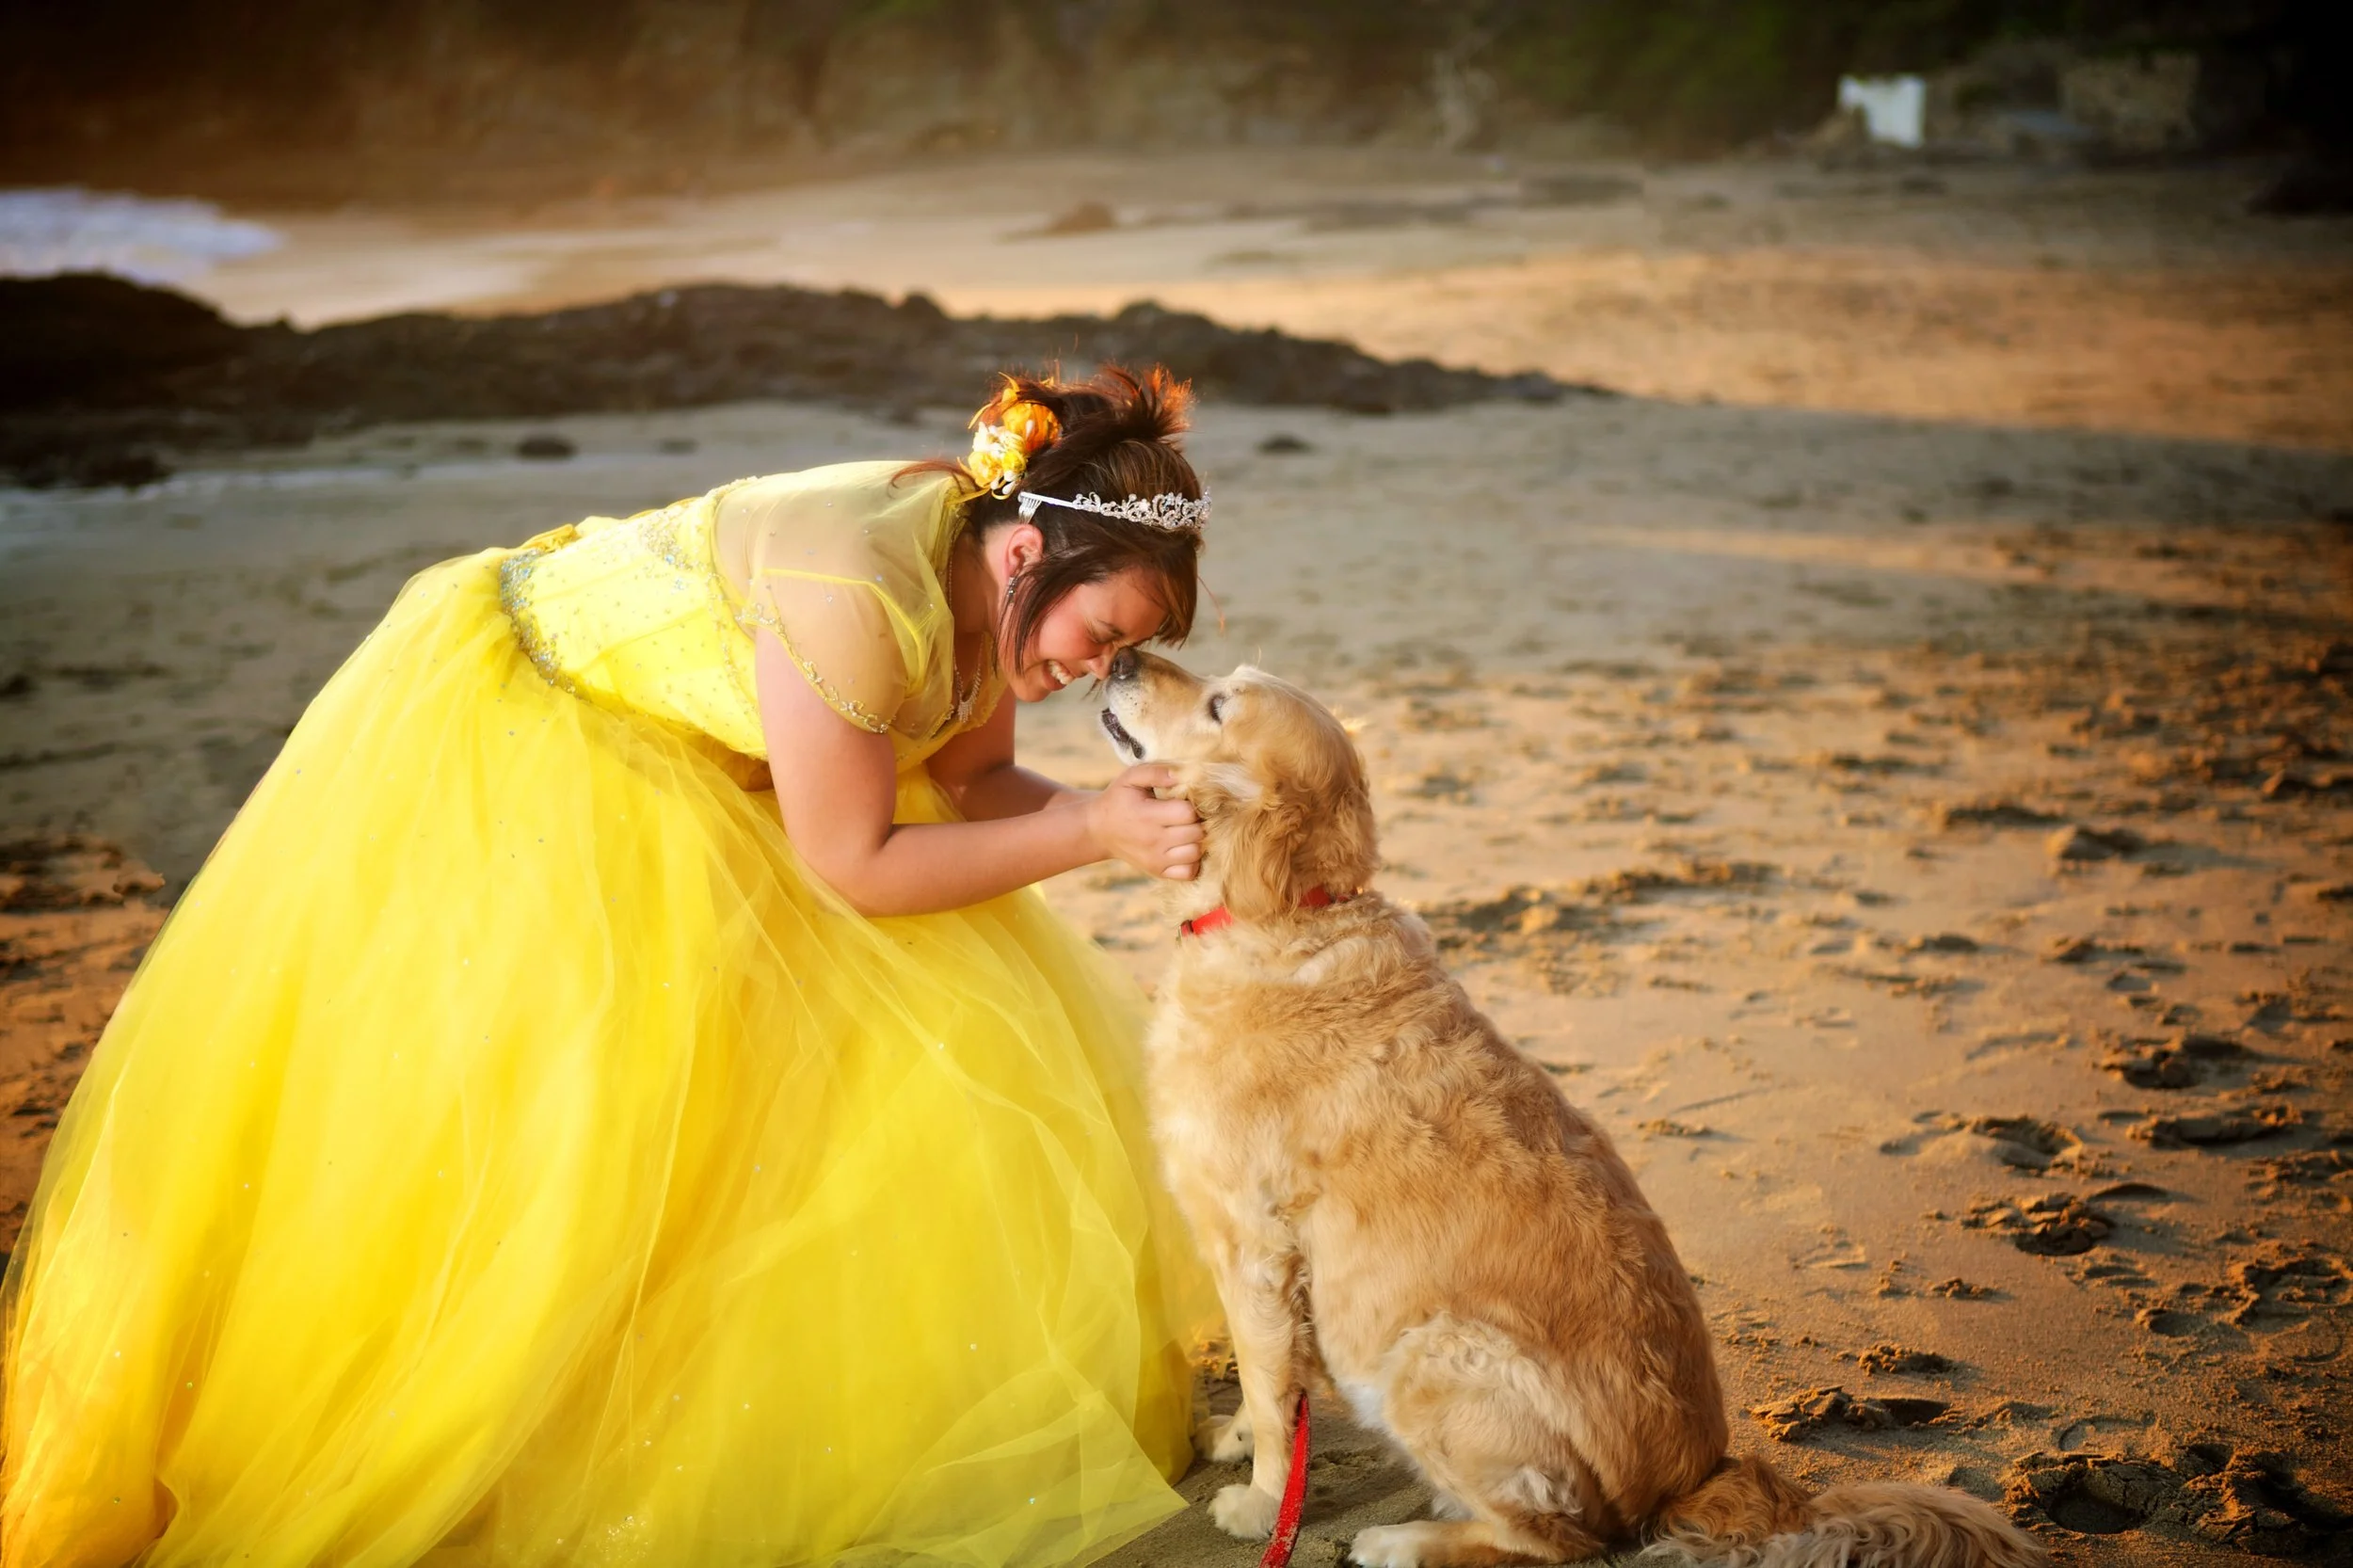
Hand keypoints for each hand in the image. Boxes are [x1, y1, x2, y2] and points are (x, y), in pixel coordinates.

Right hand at [1087, 764, 1202, 880]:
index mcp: (1147, 816)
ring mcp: (1156, 860)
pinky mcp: (1158, 872)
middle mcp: (1152, 841)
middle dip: (1198, 821)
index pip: (1187, 812)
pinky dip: (1193, 861)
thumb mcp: (1131, 778)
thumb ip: (1156, 772)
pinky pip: (1189, 872)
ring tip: (1187, 829)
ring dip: (1198, 840)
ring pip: (1196, 853)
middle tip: (1188, 814)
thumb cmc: (1119, 799)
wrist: (1099, 830)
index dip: (1192, 804)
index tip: (1185, 800)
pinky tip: (1184, 847)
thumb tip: (1181, 775)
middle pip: (1196, 833)